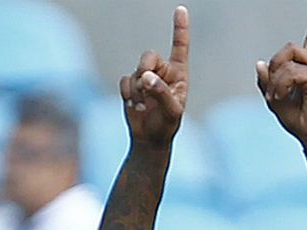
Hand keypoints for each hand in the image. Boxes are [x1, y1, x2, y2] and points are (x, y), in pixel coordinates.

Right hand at [121, 6, 190, 145]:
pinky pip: (125, 80)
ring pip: (135, 71)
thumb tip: (145, 77)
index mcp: (178, 74)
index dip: (180, 28)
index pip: (180, 47)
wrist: (149, 139)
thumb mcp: (171, 112)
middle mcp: (162, 72)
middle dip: (144, 69)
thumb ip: (161, 93)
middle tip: (145, 86)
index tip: (181, 9)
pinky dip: (127, 93)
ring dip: (137, 90)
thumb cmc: (166, 126)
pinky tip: (134, 106)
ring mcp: (146, 77)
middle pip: (148, 56)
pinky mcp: (131, 85)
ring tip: (143, 106)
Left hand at [256, 7, 306, 144]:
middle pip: (288, 48)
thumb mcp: (274, 98)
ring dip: (275, 81)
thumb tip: (259, 62)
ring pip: (287, 61)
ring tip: (277, 99)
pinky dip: (280, 86)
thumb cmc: (297, 120)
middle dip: (275, 67)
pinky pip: (290, 74)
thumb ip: (266, 80)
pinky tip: (281, 98)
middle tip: (272, 91)